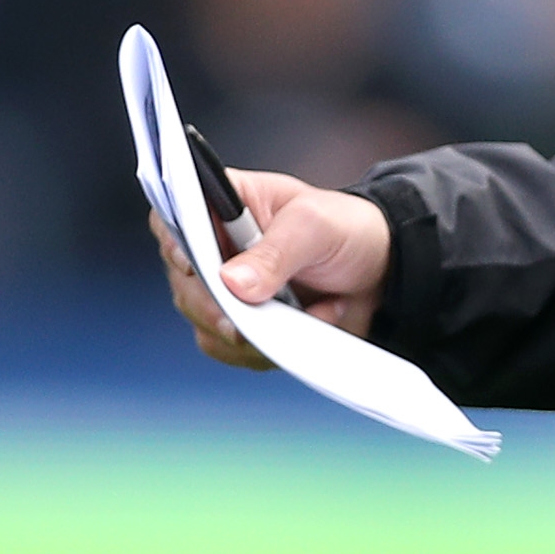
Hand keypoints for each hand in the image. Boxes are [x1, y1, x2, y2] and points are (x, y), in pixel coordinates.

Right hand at [152, 170, 390, 366]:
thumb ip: (275, 252)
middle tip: (239, 322)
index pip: (175, 216)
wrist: (380, 272)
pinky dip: (265, 350)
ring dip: (243, 333)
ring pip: (203, 322)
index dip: (174, 240)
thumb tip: (232, 284)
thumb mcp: (314, 227)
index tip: (192, 265)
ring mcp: (225, 291)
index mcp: (223, 204)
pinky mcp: (242, 325)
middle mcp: (214, 248)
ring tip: (292, 321)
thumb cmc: (343, 230)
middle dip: (211, 305)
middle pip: (183, 280)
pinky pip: (233, 349)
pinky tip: (305, 328)